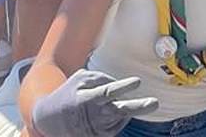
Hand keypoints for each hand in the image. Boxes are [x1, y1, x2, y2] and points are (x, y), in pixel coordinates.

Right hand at [30, 69, 158, 136]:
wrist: (50, 120)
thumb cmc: (69, 94)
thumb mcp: (79, 79)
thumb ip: (101, 78)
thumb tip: (119, 83)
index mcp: (87, 98)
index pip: (108, 92)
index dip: (123, 87)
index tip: (137, 81)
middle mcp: (94, 115)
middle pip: (120, 110)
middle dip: (138, 107)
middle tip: (155, 103)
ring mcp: (97, 128)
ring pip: (121, 116)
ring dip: (126, 109)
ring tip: (118, 104)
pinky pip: (118, 125)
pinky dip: (119, 117)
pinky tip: (110, 112)